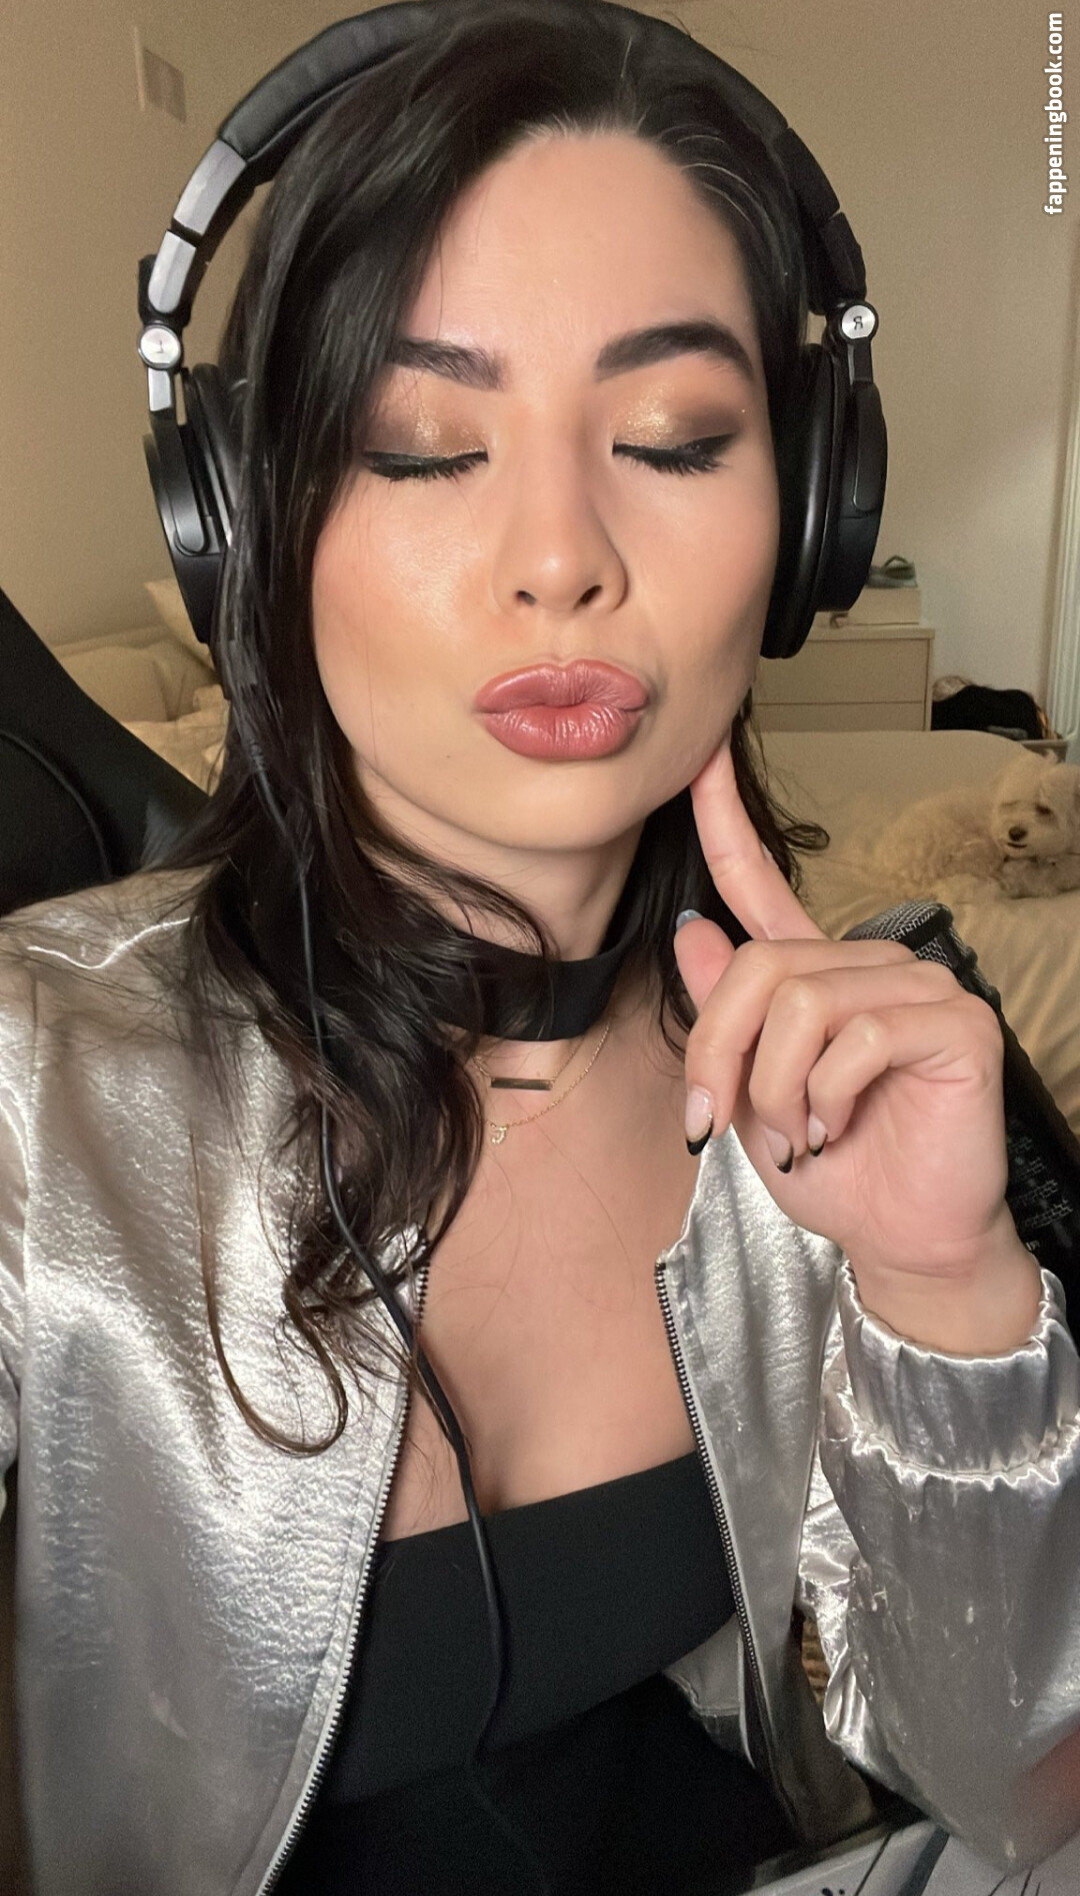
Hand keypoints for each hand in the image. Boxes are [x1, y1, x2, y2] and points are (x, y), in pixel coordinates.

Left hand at [672, 736, 1040, 1352]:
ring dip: (774, 1088)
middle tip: (715, 1122)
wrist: (901, 1239)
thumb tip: (694, 930)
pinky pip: (857, 1036)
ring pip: (800, 1004)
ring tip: (798, 1133)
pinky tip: (838, 1125)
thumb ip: (729, 1017)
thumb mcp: (751, 1098)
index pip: (763, 882)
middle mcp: (869, 966)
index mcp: (816, 975)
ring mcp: (918, 987)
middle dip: (717, 1053)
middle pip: (756, 968)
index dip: (726, 819)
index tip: (701, 753)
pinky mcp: (954, 1022)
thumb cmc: (835, 1170)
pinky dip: (827, 1094)